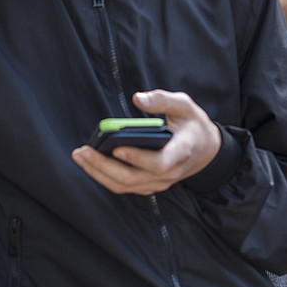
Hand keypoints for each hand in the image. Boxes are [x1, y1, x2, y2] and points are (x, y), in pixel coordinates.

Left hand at [71, 90, 222, 194]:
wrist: (205, 150)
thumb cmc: (193, 126)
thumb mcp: (185, 106)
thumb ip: (163, 100)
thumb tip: (139, 99)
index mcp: (181, 152)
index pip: (159, 163)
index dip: (138, 158)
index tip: (118, 148)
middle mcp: (169, 173)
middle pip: (134, 178)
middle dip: (104, 166)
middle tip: (83, 151)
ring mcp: (159, 183)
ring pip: (125, 186)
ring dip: (99, 173)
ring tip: (80, 156)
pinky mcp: (149, 185)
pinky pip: (124, 187)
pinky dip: (105, 177)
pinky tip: (91, 164)